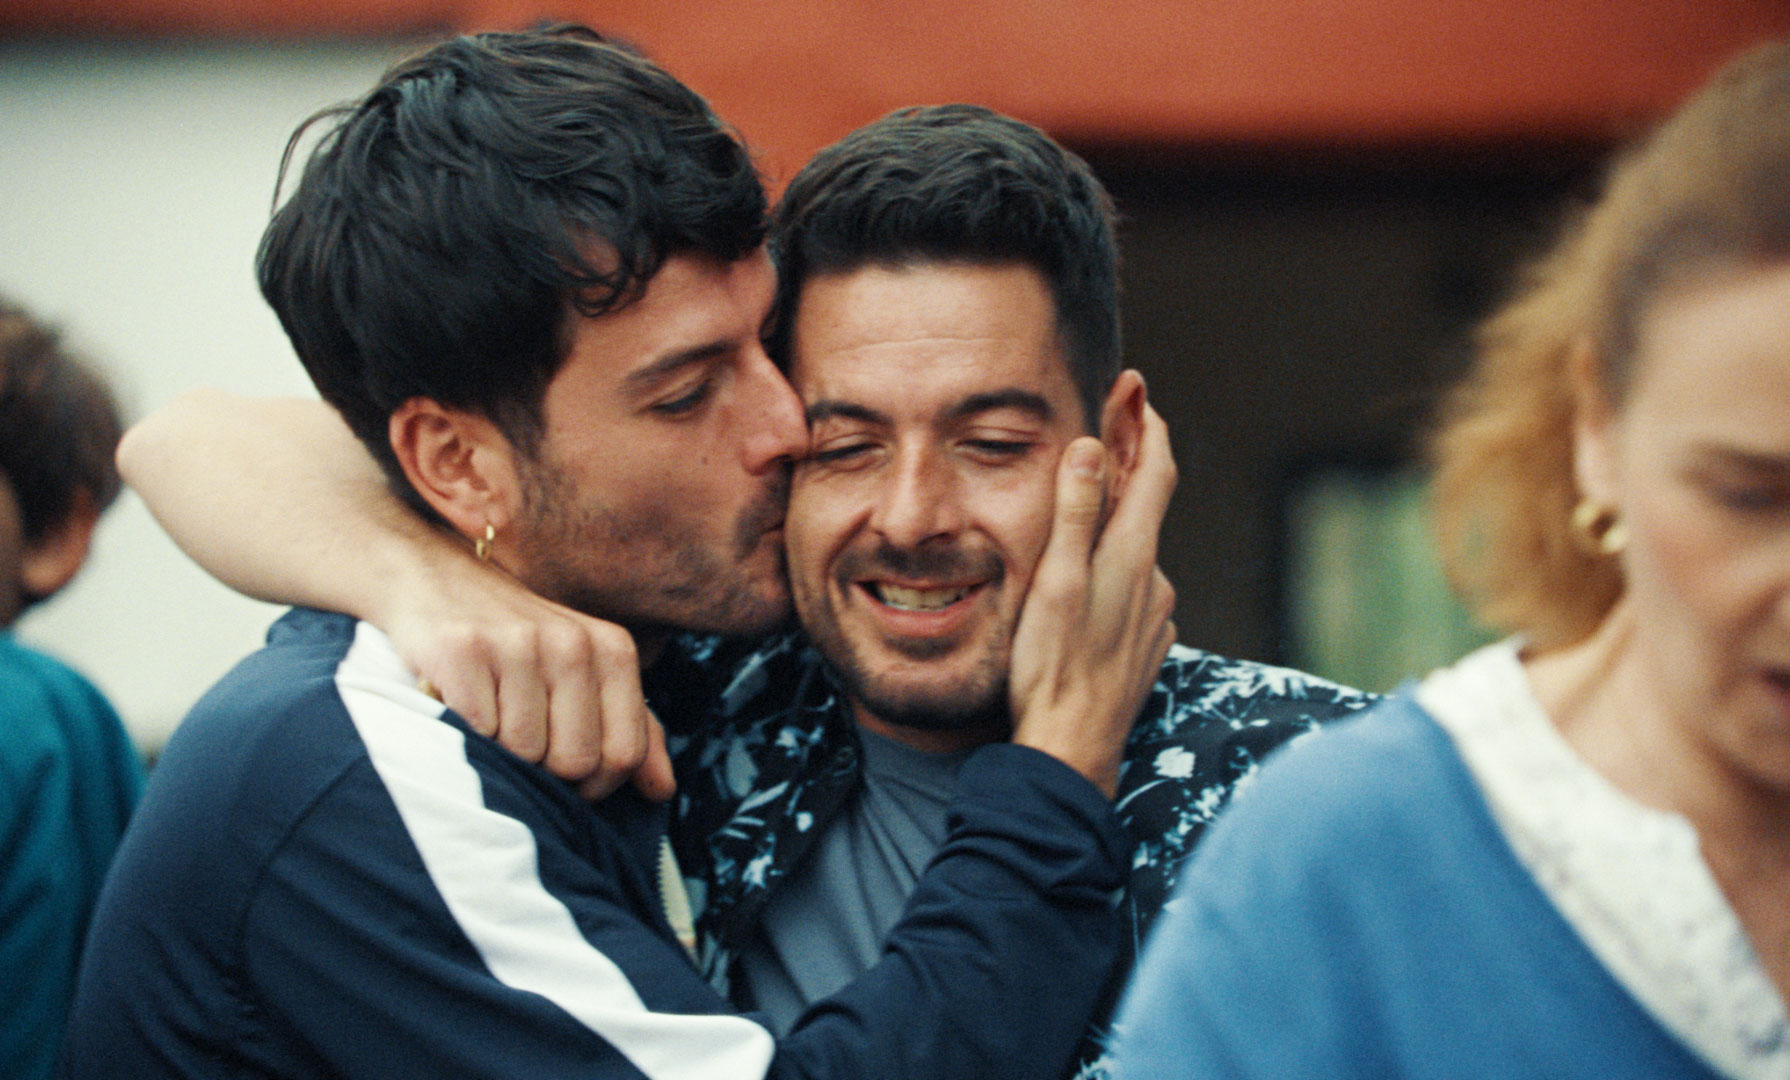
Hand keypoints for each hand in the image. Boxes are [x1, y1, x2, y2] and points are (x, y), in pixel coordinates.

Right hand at [381, 553, 674, 802]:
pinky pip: (476, 734)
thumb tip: (663, 791)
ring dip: (499, 752)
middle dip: (544, 771)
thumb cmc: (514, 641)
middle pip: (575, 762)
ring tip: (486, 715)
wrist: (430, 576)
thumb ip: (632, 729)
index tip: (563, 771)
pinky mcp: (461, 650)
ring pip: (523, 754)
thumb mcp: (583, 672)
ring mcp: (518, 643)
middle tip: (517, 741)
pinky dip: (463, 733)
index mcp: (613, 650)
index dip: (594, 783)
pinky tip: (458, 703)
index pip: (625, 754)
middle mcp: (572, 643)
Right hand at [1008, 403, 1177, 796]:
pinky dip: (1111, 573)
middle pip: (1145, 506)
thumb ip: (1076, 512)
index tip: (1135, 390)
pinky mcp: (1143, 646)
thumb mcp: (1055, 580)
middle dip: (1123, 468)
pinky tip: (1083, 588)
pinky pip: (1130, 592)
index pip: (1155, 470)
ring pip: (1134, 554)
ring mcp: (1153, 617)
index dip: (1145, 425)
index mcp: (1133, 556)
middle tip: (1098, 434)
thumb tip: (1093, 445)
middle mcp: (1154, 582)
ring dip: (1112, 527)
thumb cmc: (1052, 668)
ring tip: (1075, 515)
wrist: (1070, 750)